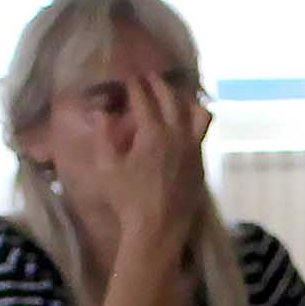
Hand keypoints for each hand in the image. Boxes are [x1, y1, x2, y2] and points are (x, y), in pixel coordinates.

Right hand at [94, 71, 210, 262]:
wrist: (158, 228)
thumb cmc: (128, 200)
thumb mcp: (107, 168)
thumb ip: (104, 137)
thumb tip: (101, 113)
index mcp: (153, 134)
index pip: (144, 99)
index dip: (135, 85)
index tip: (130, 77)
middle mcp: (178, 135)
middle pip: (172, 99)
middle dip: (159, 84)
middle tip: (150, 77)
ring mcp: (193, 149)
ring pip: (198, 112)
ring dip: (185, 99)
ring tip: (176, 96)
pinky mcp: (201, 163)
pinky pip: (202, 133)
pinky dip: (193, 122)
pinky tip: (185, 125)